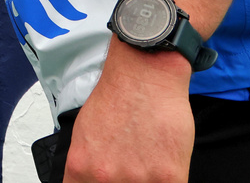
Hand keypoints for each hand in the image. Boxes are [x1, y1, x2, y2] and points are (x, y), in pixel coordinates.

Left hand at [64, 41, 193, 182]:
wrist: (143, 76)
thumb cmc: (115, 100)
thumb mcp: (84, 137)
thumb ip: (88, 168)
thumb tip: (92, 181)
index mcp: (81, 168)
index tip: (105, 182)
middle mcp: (105, 178)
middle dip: (123, 182)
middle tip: (130, 167)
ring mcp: (137, 180)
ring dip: (148, 180)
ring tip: (147, 160)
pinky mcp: (169, 177)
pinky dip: (166, 179)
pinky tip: (163, 163)